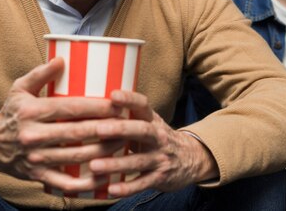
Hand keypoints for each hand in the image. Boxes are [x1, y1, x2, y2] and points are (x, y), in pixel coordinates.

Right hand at [0, 58, 126, 192]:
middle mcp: (33, 136)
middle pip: (77, 132)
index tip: (117, 104)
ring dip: (103, 151)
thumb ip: (40, 73)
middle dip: (106, 128)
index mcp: (31, 112)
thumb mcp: (20, 89)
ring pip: (76, 156)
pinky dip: (87, 183)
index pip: (70, 108)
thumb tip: (62, 59)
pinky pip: (66, 183)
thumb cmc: (13, 113)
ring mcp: (36, 158)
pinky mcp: (38, 176)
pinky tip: (105, 176)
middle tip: (127, 123)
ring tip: (124, 143)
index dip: (96, 107)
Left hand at [88, 90, 218, 196]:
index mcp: (153, 120)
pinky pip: (142, 184)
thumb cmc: (158, 138)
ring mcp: (160, 158)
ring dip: (116, 164)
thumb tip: (94, 107)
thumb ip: (128, 117)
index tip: (113, 95)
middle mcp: (158, 137)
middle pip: (142, 130)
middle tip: (98, 129)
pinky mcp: (159, 178)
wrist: (191, 159)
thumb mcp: (149, 123)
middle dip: (120, 129)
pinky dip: (126, 188)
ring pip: (138, 161)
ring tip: (94, 165)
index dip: (129, 99)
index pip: (143, 105)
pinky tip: (110, 190)